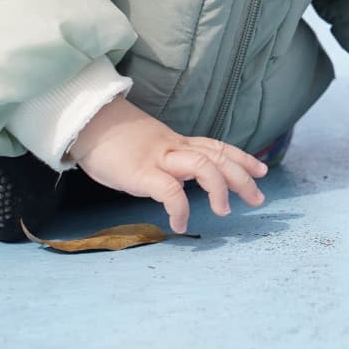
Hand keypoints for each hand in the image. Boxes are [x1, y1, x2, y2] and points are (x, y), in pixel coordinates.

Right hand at [68, 96, 267, 233]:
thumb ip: (164, 160)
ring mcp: (159, 158)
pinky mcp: (141, 173)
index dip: (242, 158)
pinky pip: (169, 191)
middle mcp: (174, 147)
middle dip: (243, 177)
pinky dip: (180, 209)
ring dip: (219, 189)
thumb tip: (175, 180)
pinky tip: (180, 225)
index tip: (262, 170)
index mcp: (176, 142)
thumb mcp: (146, 147)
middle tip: (259, 198)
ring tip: (225, 211)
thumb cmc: (112, 139)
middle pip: (217, 157)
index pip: (216, 147)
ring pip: (202, 166)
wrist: (85, 122)